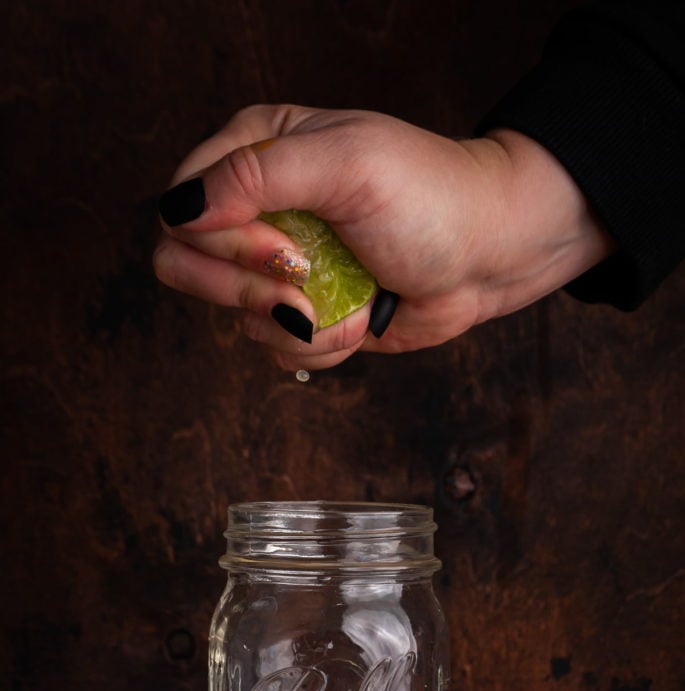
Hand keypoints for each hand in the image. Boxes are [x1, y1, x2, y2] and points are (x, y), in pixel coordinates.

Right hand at [153, 105, 613, 370]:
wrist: (490, 253)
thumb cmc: (429, 196)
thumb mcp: (346, 164)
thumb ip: (257, 175)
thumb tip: (179, 211)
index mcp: (255, 152)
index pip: (182, 206)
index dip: (220, 239)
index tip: (287, 247)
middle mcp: (256, 208)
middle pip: (185, 265)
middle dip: (246, 290)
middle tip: (303, 282)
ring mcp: (278, 266)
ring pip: (232, 317)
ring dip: (298, 323)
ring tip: (352, 301)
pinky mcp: (303, 312)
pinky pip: (274, 348)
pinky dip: (320, 346)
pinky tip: (361, 319)